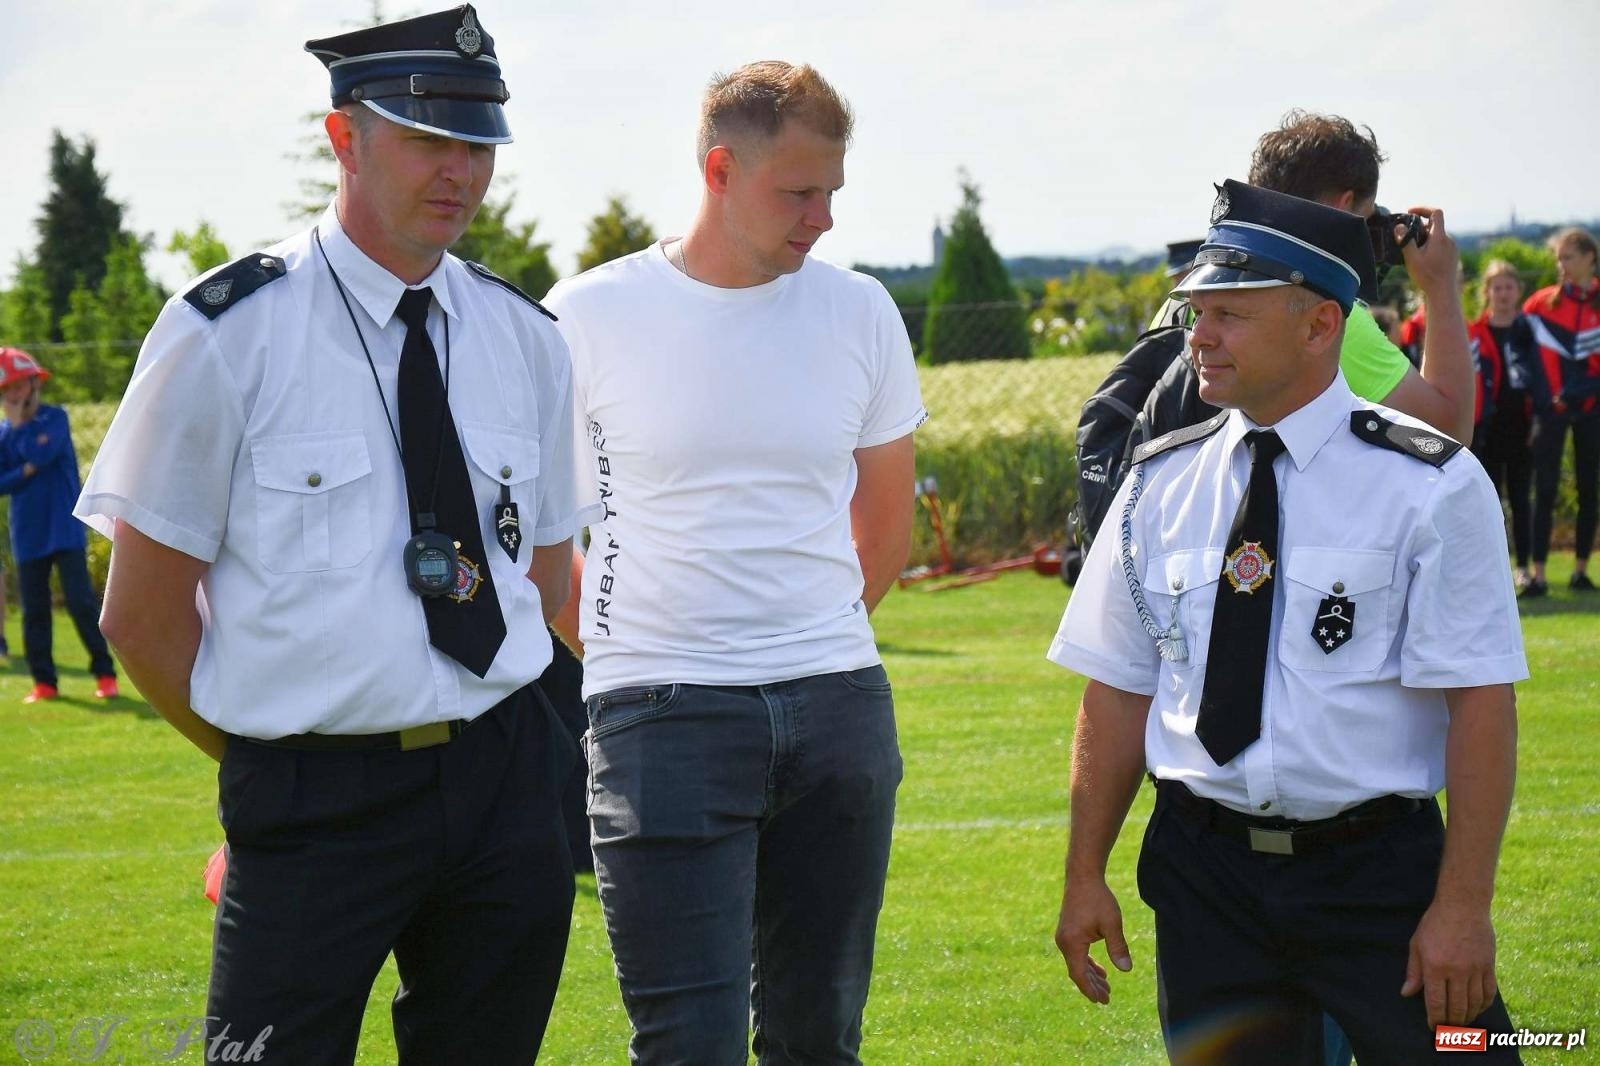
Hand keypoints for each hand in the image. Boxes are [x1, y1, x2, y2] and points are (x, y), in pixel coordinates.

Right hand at [1055, 876, 1132, 1003]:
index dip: (1090, 989)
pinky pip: (1076, 954)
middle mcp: (1064, 942)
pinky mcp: (1067, 932)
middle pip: (1077, 972)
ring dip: (1090, 976)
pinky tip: (1100, 969)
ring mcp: (1064, 937)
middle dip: (1092, 986)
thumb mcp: (1112, 923)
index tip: (1103, 1001)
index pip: (1079, 975)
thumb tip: (1126, 970)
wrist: (1083, 877)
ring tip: (1106, 986)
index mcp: (1072, 943)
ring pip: (1076, 964)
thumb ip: (1118, 947)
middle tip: (1107, 999)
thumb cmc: (1098, 899)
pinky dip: (1087, 964)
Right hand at [1399, 206, 1460, 298]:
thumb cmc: (1427, 276)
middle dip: (1420, 227)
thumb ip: (1405, 241)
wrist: (1443, 292)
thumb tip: (1399, 227)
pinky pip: (1441, 245)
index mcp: (1439, 237)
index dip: (1423, 209)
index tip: (1410, 212)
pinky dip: (1431, 246)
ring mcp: (1452, 248)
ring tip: (1413, 250)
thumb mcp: (1412, 258)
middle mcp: (1448, 240)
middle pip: (1435, 225)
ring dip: (1425, 237)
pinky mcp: (1453, 256)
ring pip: (1437, 236)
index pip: (1436, 212)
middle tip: (1406, 236)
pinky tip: (1423, 259)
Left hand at [1401, 898, 1497, 1025]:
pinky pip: (1489, 993)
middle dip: (1452, 1023)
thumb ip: (1413, 971)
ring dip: (1467, 1017)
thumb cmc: (1435, 923)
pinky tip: (1477, 1009)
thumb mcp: (1417, 944)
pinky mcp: (1489, 966)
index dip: (1435, 1019)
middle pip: (1456, 1007)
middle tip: (1448, 1030)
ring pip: (1474, 1003)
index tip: (1433, 1028)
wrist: (1463, 905)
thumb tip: (1406, 993)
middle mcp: (1456, 971)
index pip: (1436, 1002)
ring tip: (1461, 1023)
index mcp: (1435, 967)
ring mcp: (1475, 969)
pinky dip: (1483, 1005)